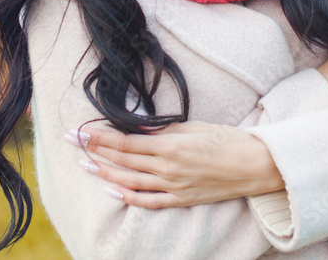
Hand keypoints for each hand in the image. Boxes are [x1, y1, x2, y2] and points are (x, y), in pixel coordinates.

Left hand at [64, 120, 282, 207]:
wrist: (255, 165)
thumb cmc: (227, 139)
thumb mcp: (193, 126)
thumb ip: (162, 130)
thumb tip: (135, 126)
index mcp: (170, 146)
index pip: (126, 141)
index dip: (100, 136)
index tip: (81, 130)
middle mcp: (167, 168)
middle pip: (123, 159)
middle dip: (94, 150)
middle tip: (72, 142)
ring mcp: (173, 186)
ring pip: (130, 181)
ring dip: (104, 173)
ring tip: (84, 165)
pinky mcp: (181, 199)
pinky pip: (150, 201)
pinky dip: (129, 197)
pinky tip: (113, 190)